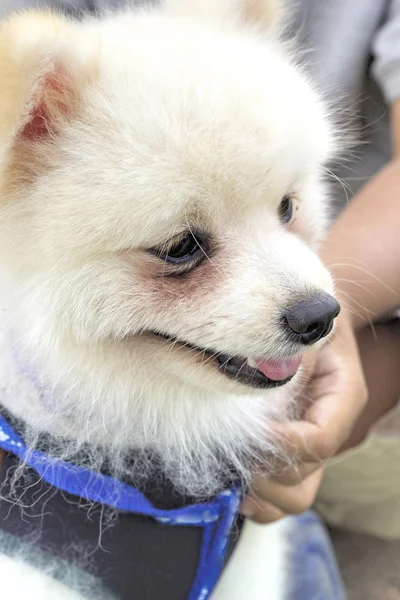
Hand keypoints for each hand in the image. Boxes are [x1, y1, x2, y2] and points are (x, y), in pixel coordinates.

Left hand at [240, 312, 367, 522]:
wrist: (299, 316)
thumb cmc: (300, 313)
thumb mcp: (300, 323)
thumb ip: (287, 350)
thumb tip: (260, 376)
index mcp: (342, 397)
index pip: (319, 440)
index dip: (282, 443)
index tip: (250, 430)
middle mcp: (329, 427)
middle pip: (304, 476)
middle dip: (265, 470)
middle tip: (234, 448)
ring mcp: (308, 445)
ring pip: (294, 496)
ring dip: (260, 491)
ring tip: (230, 470)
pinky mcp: (288, 451)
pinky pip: (278, 494)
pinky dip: (255, 497)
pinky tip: (232, 483)